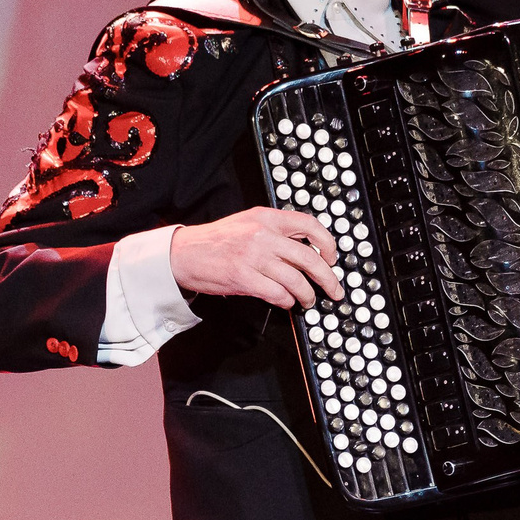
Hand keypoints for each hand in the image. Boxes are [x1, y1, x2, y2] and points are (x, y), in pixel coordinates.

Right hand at [169, 208, 344, 308]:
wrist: (185, 253)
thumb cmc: (216, 241)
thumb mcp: (248, 223)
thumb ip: (275, 231)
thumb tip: (306, 249)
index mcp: (266, 218)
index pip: (309, 225)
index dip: (328, 243)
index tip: (331, 258)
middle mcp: (262, 235)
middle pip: (309, 258)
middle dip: (328, 278)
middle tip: (334, 290)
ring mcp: (254, 257)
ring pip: (296, 280)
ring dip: (307, 295)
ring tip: (308, 300)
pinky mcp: (244, 278)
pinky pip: (278, 294)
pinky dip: (287, 302)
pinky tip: (287, 302)